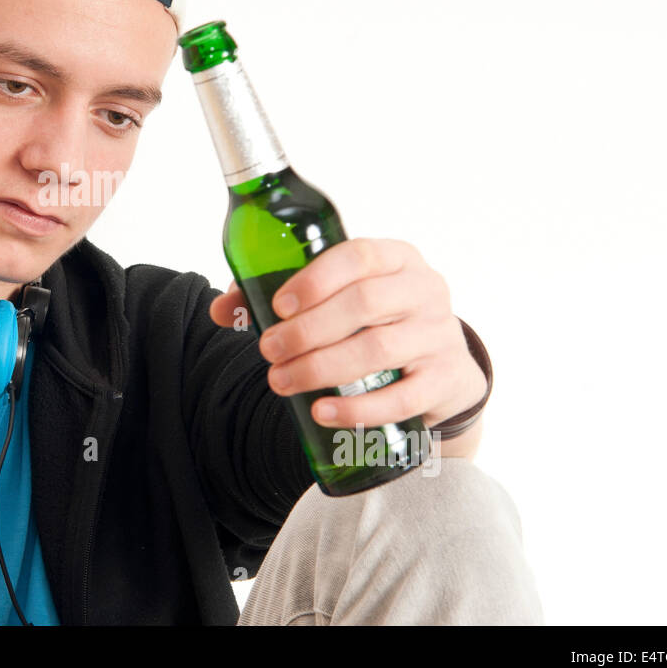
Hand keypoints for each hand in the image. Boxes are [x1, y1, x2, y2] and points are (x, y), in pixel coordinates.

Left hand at [208, 238, 486, 440]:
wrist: (440, 368)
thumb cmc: (376, 322)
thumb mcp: (341, 299)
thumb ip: (282, 298)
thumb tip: (221, 310)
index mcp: (397, 258)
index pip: (359, 256)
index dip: (316, 280)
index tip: (278, 306)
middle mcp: (425, 290)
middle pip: (365, 304)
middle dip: (307, 330)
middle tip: (267, 350)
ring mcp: (439, 336)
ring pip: (378, 350)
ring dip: (321, 368)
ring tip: (280, 381)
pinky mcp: (445, 381)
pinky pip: (401, 399)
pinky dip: (357, 408)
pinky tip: (321, 411)